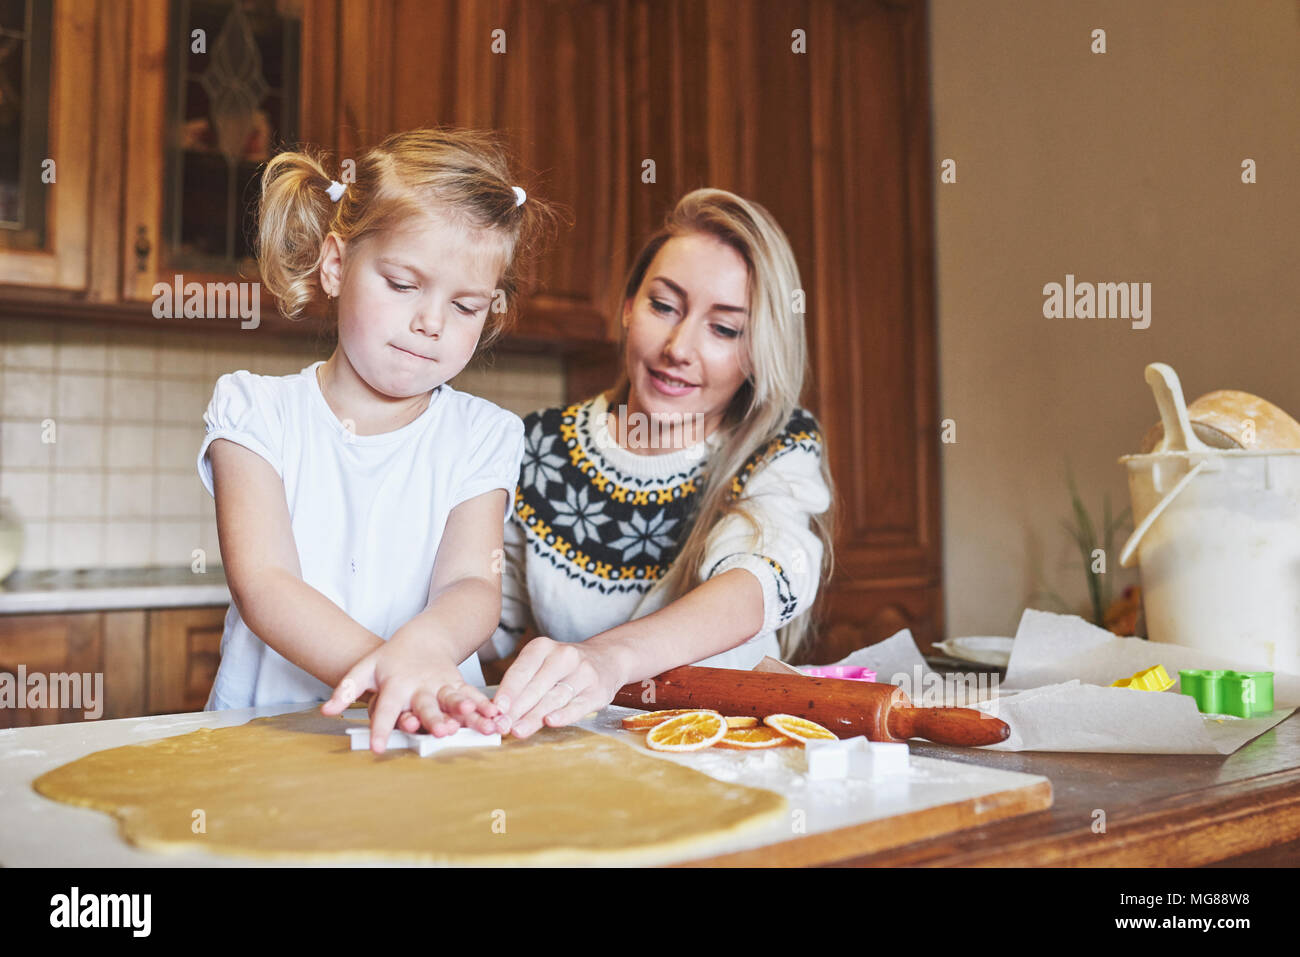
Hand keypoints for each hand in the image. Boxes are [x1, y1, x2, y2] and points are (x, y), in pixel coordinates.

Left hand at [321, 633, 508, 752]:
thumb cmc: (391, 659)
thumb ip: (346, 689)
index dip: (381, 728)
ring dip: (469, 713)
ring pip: (456, 700)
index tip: (377, 750)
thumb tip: (325, 710)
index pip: (386, 708)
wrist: (424, 636)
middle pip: (427, 705)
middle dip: (435, 720)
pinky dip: (486, 708)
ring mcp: (442, 685)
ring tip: (482, 725)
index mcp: (396, 683)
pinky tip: (497, 720)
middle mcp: (421, 686)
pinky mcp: (459, 685)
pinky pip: (474, 697)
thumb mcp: (365, 669)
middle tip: (442, 733)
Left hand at [493, 637, 626, 738]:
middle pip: (535, 687)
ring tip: (518, 730)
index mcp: (543, 647)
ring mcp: (583, 672)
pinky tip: (551, 722)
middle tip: (502, 726)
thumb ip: (522, 685)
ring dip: (534, 716)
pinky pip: (578, 705)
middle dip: (516, 709)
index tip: (495, 709)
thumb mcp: (541, 663)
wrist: (607, 658)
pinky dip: (564, 715)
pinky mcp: (597, 690)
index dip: (507, 692)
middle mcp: (564, 656)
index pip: (521, 671)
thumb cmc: (564, 667)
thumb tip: (498, 712)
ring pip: (554, 697)